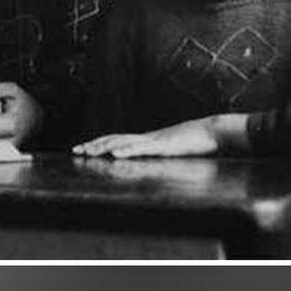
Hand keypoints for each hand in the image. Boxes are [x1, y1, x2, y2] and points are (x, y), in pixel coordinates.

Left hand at [71, 114, 249, 158]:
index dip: (99, 144)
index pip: (117, 140)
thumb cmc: (196, 141)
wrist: (214, 130)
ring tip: (88, 152)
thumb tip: (148, 159)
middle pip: (114, 139)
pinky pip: (142, 148)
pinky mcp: (164, 145)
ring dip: (103, 147)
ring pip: (123, 142)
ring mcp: (154, 140)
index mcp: (147, 140)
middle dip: (94, 145)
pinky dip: (127, 150)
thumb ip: (159, 153)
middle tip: (75, 151)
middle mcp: (146, 138)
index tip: (83, 149)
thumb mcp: (173, 150)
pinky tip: (115, 154)